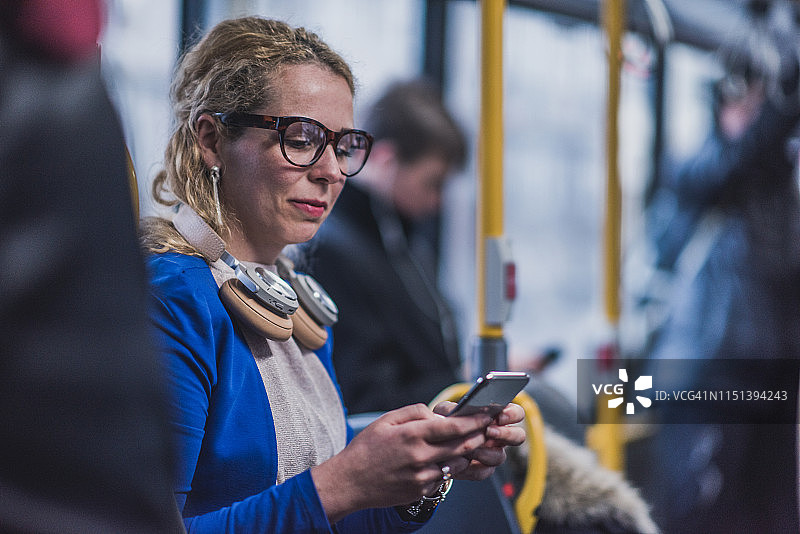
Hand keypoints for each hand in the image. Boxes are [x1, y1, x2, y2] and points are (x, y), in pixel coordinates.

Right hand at [311, 403, 492, 521]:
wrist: (350, 482)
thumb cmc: (365, 449)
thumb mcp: (386, 420)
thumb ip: (414, 412)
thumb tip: (436, 414)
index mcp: (412, 435)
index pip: (453, 427)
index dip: (475, 420)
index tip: (487, 414)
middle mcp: (420, 456)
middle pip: (462, 446)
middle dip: (478, 436)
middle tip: (486, 428)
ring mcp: (422, 476)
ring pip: (457, 464)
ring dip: (465, 453)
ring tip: (467, 443)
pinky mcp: (421, 490)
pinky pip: (443, 477)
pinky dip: (448, 468)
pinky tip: (441, 460)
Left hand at [432, 401, 525, 480]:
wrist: (434, 446)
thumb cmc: (444, 423)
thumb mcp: (445, 411)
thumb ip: (454, 409)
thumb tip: (462, 410)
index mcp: (496, 416)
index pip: (516, 413)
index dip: (512, 414)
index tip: (499, 416)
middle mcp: (499, 435)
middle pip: (519, 436)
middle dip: (506, 434)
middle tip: (488, 432)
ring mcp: (493, 453)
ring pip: (500, 457)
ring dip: (484, 452)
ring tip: (467, 449)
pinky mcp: (483, 469)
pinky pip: (484, 472)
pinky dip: (472, 468)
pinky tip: (461, 462)